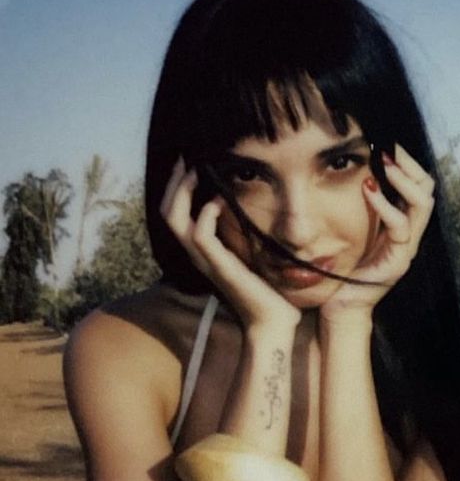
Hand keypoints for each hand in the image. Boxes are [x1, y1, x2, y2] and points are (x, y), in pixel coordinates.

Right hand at [160, 158, 300, 328]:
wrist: (272, 320)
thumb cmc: (265, 290)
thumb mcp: (249, 256)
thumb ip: (241, 235)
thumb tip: (244, 209)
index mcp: (202, 252)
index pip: (174, 215)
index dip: (176, 189)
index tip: (189, 164)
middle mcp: (198, 256)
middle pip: (167, 213)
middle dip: (174, 183)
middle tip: (187, 159)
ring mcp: (206, 262)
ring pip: (175, 220)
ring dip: (183, 191)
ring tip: (197, 171)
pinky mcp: (220, 267)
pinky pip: (200, 235)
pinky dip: (206, 214)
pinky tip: (219, 201)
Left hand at [320, 145, 434, 321]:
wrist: (340, 309)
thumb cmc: (342, 270)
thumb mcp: (354, 232)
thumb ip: (361, 209)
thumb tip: (355, 172)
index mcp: (401, 228)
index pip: (419, 188)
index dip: (409, 164)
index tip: (389, 144)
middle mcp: (409, 238)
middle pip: (428, 192)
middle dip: (412, 166)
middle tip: (390, 148)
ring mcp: (406, 251)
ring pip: (423, 206)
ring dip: (403, 180)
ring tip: (384, 164)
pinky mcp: (397, 264)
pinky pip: (400, 227)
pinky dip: (385, 205)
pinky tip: (369, 190)